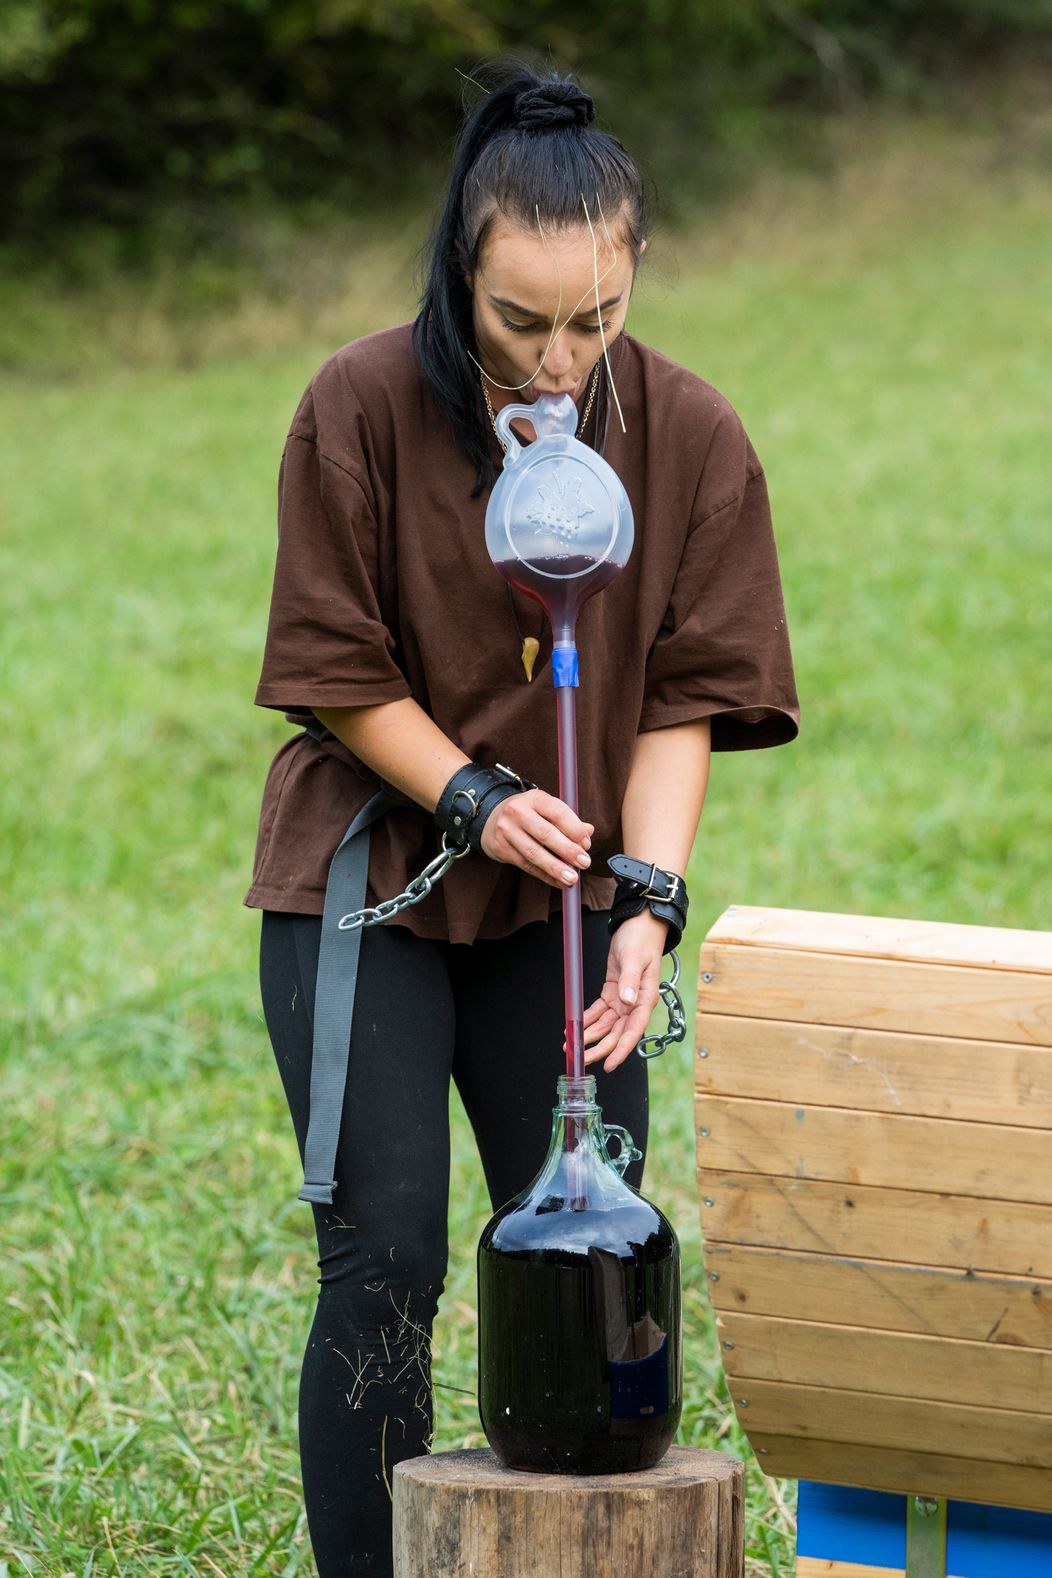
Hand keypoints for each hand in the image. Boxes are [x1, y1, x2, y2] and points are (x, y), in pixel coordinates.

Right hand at [480, 789, 592, 889]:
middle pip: (545, 834)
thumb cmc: (528, 814)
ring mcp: (506, 830)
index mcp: (534, 798)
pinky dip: (544, 876)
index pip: (557, 812)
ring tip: (572, 878)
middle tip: (584, 863)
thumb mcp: (545, 809)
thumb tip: (588, 832)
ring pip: (534, 853)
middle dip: (568, 850)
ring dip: (555, 868)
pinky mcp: (500, 848)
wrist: (491, 818)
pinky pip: (526, 866)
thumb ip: (568, 820)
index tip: (586, 844)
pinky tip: (558, 881)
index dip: (575, 829)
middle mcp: (517, 812)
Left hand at [566, 911, 668, 1072]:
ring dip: (589, 1036)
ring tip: (571, 1046)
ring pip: (605, 1025)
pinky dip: (587, 1020)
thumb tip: (627, 1002)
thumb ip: (631, 981)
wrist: (639, 924)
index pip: (633, 1031)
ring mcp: (624, 999)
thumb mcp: (635, 958)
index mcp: (645, 998)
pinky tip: (574, 1026)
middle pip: (616, 1033)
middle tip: (581, 1059)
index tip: (609, 1064)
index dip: (621, 1050)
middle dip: (599, 1048)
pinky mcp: (613, 992)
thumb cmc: (642, 939)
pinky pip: (599, 1011)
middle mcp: (634, 1003)